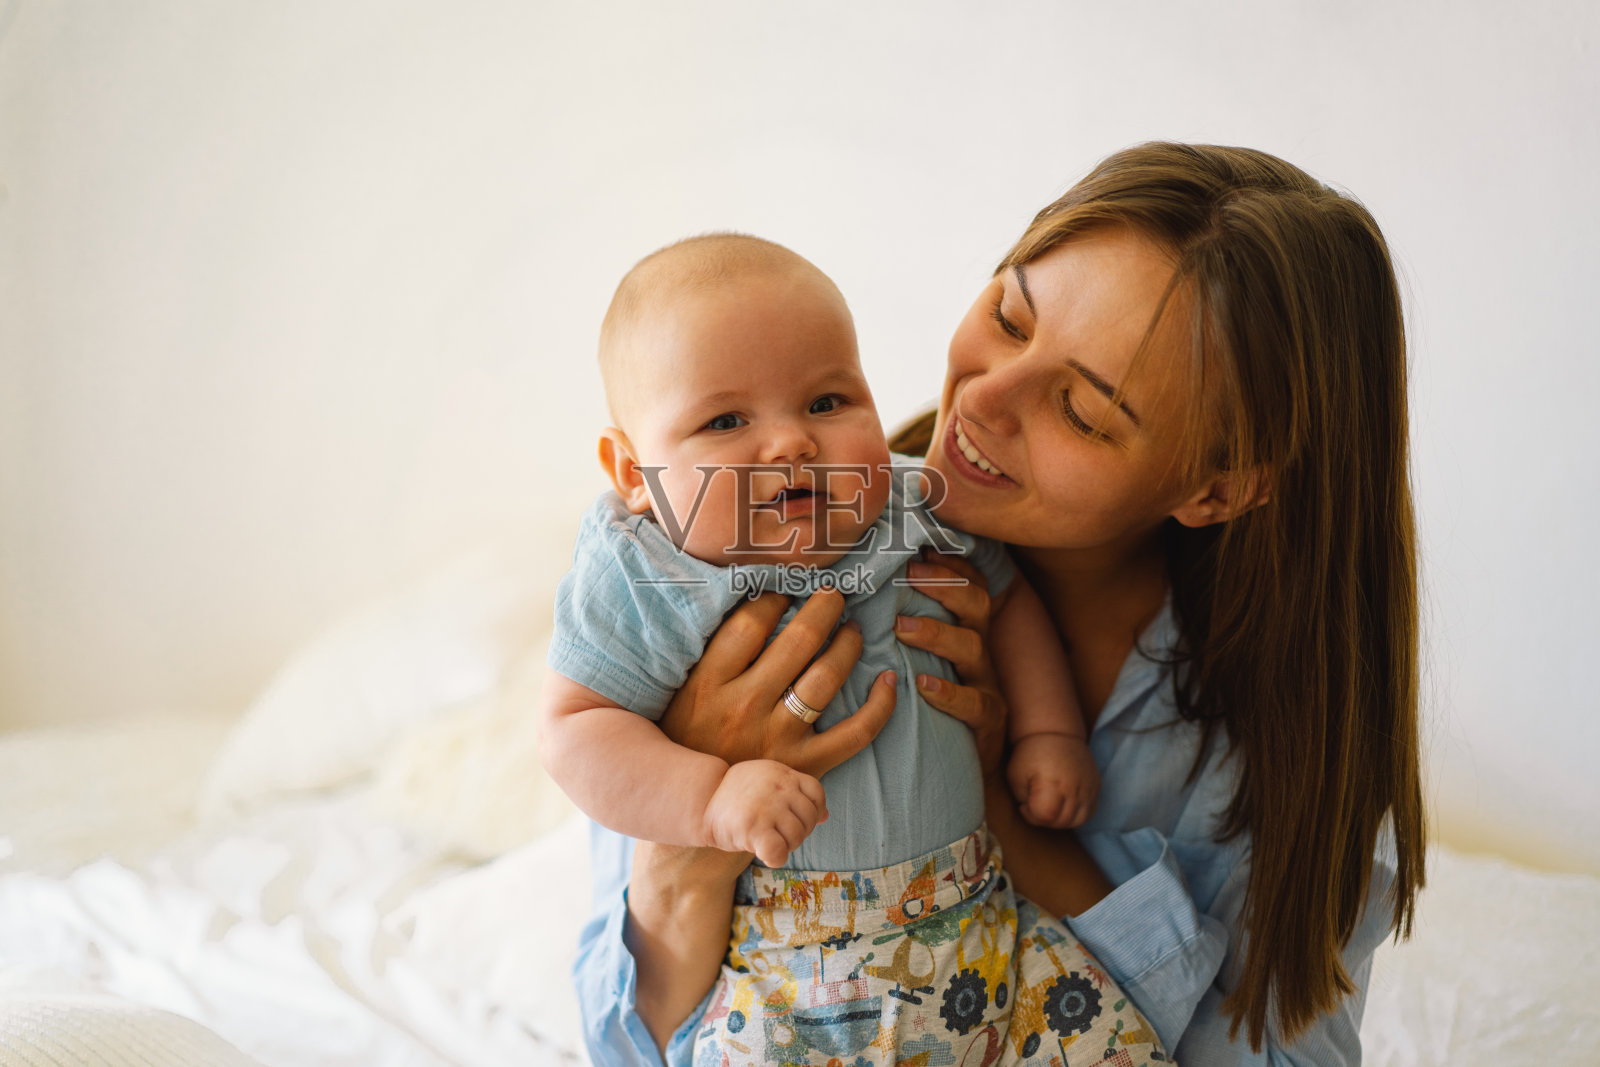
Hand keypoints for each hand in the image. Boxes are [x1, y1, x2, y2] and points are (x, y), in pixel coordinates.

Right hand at [658, 589, 897, 778]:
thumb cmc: (686, 742)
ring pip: (826, 678)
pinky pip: (855, 733)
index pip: (750, 623)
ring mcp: (778, 739)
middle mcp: (744, 708)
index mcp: (707, 684)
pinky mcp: (805, 767)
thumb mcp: (680, 694)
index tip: (786, 589)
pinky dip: (879, 705)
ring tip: (853, 630)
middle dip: (823, 608)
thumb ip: (706, 654)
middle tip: (834, 595)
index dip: (775, 597)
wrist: (697, 813)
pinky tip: (888, 680)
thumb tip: (743, 597)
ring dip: (848, 645)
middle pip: (796, 641)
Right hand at [701, 759, 827, 866]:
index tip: (794, 818)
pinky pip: (779, 852)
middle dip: (797, 831)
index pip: (817, 793)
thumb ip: (796, 793)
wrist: (701, 803)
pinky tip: (764, 853)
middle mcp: (778, 788)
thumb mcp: (768, 783)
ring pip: (797, 837)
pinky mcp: (753, 829)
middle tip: (776, 832)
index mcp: (782, 774)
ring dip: (785, 845)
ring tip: (766, 839)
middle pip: (809, 818)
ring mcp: (767, 808)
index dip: (812, 810)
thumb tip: (825, 816)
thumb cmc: (737, 797)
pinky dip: (776, 858)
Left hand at [894, 550, 1009, 772]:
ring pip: (974, 647)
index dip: (949, 563)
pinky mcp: (988, 723)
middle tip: (908, 573)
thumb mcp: (920, 659)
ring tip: (901, 627)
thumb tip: (858, 587)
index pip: (968, 583)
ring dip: (937, 632)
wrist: (962, 763)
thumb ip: (901, 625)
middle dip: (945, 584)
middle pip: (978, 604)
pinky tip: (922, 684)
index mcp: (965, 630)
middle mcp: (979, 652)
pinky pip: (975, 704)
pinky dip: (949, 693)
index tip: (919, 545)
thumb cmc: (929, 704)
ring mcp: (986, 686)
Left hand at [1007, 733, 1099, 827]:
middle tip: (1035, 806)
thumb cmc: (1031, 754)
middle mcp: (1074, 787)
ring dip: (1061, 820)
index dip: (1031, 816)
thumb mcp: (1015, 775)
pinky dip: (1076, 815)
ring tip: (1049, 806)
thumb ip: (1023, 800)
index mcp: (1052, 782)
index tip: (1024, 805)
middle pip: (1062, 821)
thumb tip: (1033, 813)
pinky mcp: (1096, 786)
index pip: (1046, 816)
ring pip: (1078, 820)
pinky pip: (1089, 812)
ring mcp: (1088, 787)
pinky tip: (1063, 805)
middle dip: (1044, 820)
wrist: (1056, 733)